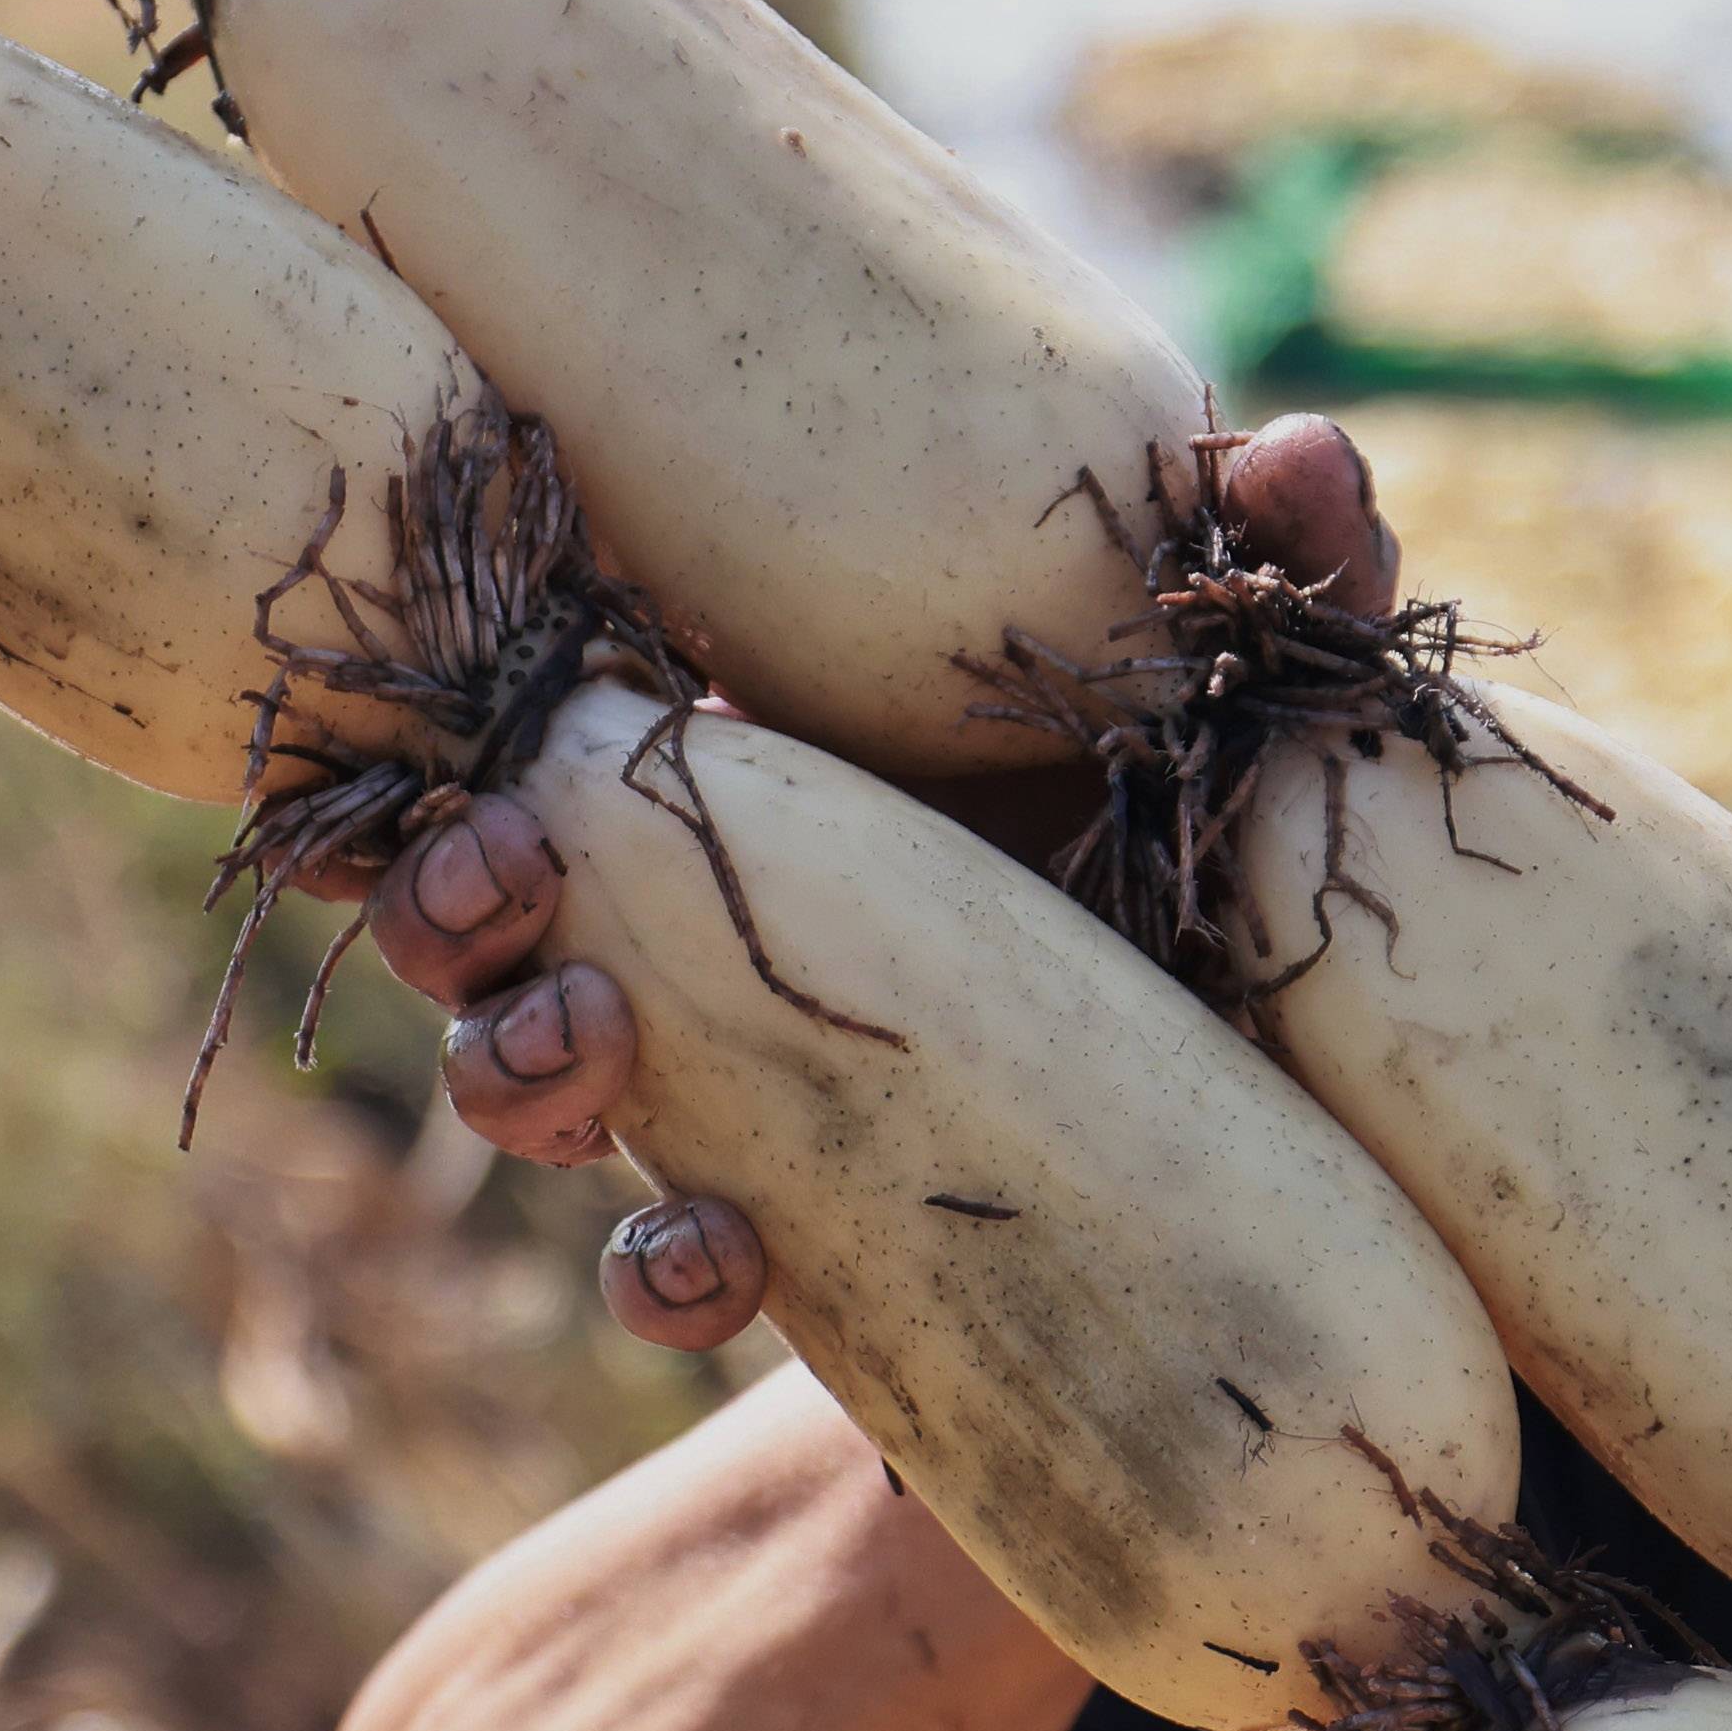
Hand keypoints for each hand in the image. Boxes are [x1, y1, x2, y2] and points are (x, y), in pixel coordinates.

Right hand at [334, 420, 1396, 1361]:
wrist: (1291, 1111)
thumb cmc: (1225, 831)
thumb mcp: (1255, 690)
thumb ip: (1278, 562)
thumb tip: (1300, 457)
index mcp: (754, 755)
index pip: (535, 714)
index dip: (441, 718)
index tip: (431, 702)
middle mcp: (699, 914)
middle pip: (476, 893)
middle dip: (446, 886)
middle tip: (502, 864)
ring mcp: (725, 1080)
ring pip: (522, 1074)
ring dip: (513, 1060)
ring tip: (583, 1035)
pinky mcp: (792, 1237)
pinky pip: (663, 1272)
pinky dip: (661, 1273)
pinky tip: (718, 1260)